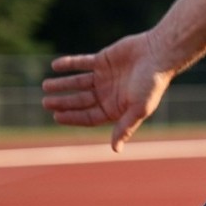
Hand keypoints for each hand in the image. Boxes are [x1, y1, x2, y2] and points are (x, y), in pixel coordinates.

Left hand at [40, 32, 172, 151]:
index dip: (72, 117)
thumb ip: (125, 127)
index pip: (89, 116)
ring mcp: (105, 76)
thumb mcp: (138, 109)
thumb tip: (116, 150)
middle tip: (46, 102)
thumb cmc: (151, 84)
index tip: (56, 116)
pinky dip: (69, 64)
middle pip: (80, 100)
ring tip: (45, 85)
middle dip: (63, 102)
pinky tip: (55, 66)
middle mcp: (108, 93)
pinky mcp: (103, 60)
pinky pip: (82, 62)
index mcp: (116, 107)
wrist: (159, 55)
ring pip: (78, 82)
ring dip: (62, 84)